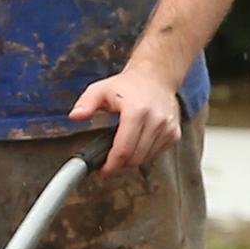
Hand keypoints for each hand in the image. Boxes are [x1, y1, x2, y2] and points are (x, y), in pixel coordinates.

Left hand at [69, 63, 185, 170]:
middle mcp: (156, 120)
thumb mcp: (100, 89)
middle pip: (135, 157)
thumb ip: (86, 103)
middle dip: (120, 163)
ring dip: (132, 158)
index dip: (111, 165)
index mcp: (137, 111)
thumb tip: (75, 116)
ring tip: (123, 147)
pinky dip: (144, 152)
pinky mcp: (174, 133)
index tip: (103, 171)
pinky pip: (156, 153)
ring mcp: (167, 128)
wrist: (156, 77)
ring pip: (146, 158)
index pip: (124, 149)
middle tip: (109, 161)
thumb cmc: (128, 84)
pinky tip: (138, 140)